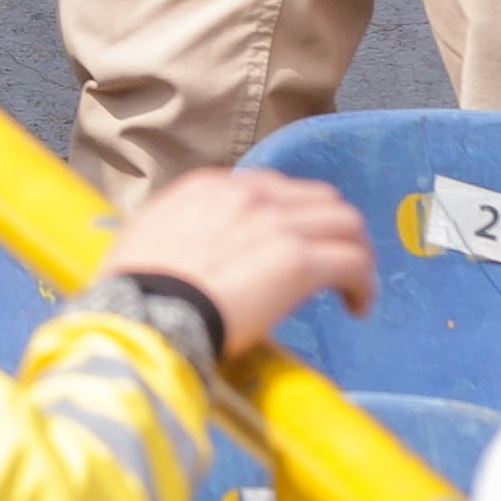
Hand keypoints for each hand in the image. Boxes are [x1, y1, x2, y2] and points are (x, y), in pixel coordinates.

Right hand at [99, 168, 375, 365]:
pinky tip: (357, 307)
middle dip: (334, 231)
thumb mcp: (153, 236)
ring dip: (355, 253)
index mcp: (211, 187)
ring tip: (351, 286)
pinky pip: (354, 262)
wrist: (144, 313)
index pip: (276, 188)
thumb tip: (200, 251)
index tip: (295, 246)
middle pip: (321, 199)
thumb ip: (188, 228)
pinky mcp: (298, 261)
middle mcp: (249, 195)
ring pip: (347, 223)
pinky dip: (363, 284)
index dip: (295, 218)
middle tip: (334, 265)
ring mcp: (276, 224)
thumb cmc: (137, 289)